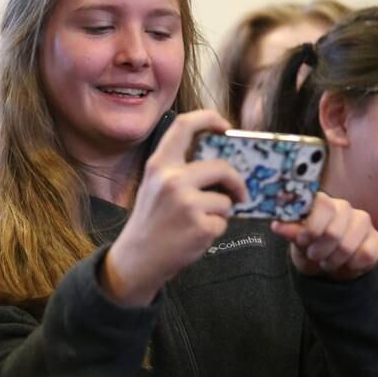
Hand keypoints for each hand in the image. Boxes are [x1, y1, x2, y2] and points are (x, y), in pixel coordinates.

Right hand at [102, 110, 246, 305]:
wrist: (138, 257)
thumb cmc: (151, 220)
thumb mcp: (155, 185)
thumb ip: (180, 169)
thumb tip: (220, 161)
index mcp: (159, 164)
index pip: (184, 126)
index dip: (209, 118)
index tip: (226, 126)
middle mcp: (171, 179)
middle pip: (221, 167)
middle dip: (236, 181)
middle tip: (239, 194)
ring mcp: (186, 203)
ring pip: (225, 199)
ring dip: (220, 211)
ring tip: (199, 221)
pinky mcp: (199, 226)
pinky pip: (223, 222)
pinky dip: (215, 229)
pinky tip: (195, 235)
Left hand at [271, 192, 377, 279]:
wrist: (328, 261)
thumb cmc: (309, 244)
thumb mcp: (296, 239)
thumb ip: (289, 231)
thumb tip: (276, 226)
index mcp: (321, 201)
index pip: (322, 205)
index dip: (312, 226)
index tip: (303, 241)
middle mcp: (344, 207)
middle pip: (333, 232)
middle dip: (319, 250)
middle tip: (313, 255)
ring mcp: (362, 221)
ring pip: (348, 246)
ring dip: (333, 260)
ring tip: (326, 261)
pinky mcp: (376, 239)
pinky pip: (365, 255)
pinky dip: (351, 266)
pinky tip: (345, 263)